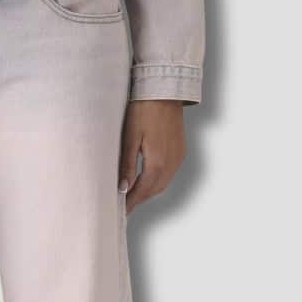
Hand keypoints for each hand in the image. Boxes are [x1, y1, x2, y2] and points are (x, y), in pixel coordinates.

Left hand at [119, 99, 186, 213]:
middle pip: (154, 190)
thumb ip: (127, 164)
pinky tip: (148, 176)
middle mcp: (172, 163)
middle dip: (139, 198)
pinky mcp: (181, 149)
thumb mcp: (130, 136)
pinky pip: (170, 171)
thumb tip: (123, 187)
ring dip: (149, 189)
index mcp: (158, 163)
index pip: (142, 191)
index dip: (131, 202)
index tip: (121, 210)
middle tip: (124, 203)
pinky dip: (158, 179)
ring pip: (163, 182)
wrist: (164, 91)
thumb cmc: (144, 109)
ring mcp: (178, 156)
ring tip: (133, 192)